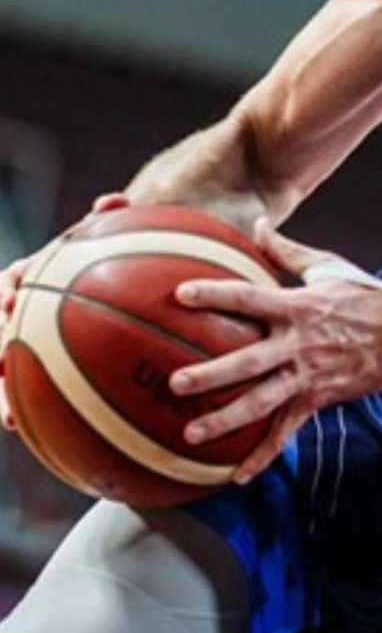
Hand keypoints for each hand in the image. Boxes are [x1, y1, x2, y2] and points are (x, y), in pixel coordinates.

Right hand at [0, 191, 130, 433]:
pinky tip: (28, 431)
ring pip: (7, 373)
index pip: (12, 279)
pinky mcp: (41, 374)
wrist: (119, 295)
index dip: (7, 287)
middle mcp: (24, 313)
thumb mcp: (113, 241)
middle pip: (1, 331)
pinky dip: (22, 413)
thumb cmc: (112, 260)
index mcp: (35, 279)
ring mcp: (28, 344)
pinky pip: (30, 397)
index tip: (10, 297)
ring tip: (7, 418)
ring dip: (2, 397)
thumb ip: (112, 222)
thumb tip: (110, 201)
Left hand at [165, 215, 381, 479]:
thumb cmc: (367, 297)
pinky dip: (262, 454)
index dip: (216, 295)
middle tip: (174, 383)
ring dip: (226, 419)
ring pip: (262, 401)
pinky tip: (235, 474)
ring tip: (190, 435)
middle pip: (249, 361)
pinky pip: (286, 431)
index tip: (181, 295)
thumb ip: (289, 250)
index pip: (250, 298)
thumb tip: (258, 224)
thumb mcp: (331, 268)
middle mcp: (299, 344)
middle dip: (211, 374)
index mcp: (299, 308)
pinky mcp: (319, 398)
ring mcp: (309, 375)